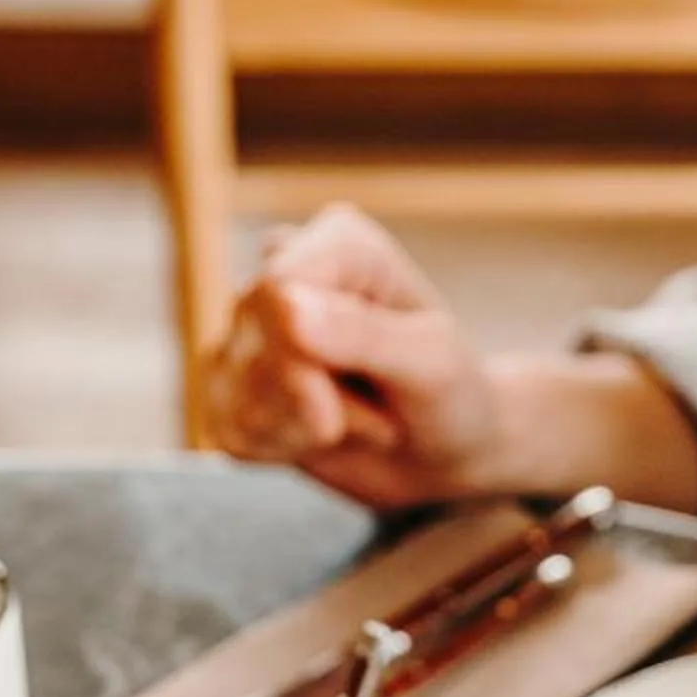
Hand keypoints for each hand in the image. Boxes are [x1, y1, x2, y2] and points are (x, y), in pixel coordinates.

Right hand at [201, 204, 696, 517]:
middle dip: (305, 407)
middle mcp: (290, 274)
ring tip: (356, 428)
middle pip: (243, 346)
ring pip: (229, 390)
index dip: (310, 366)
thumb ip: (361, 340)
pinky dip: (273, 450)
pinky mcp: (249, 384)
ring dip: (292, 433)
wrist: (471, 449)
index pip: (276, 300)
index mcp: (334, 245)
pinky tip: (324, 443)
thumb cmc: (466, 402)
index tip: (361, 399)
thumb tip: (285, 307)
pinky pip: (225, 425)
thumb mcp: (429, 370)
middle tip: (366, 421)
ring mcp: (261, 331)